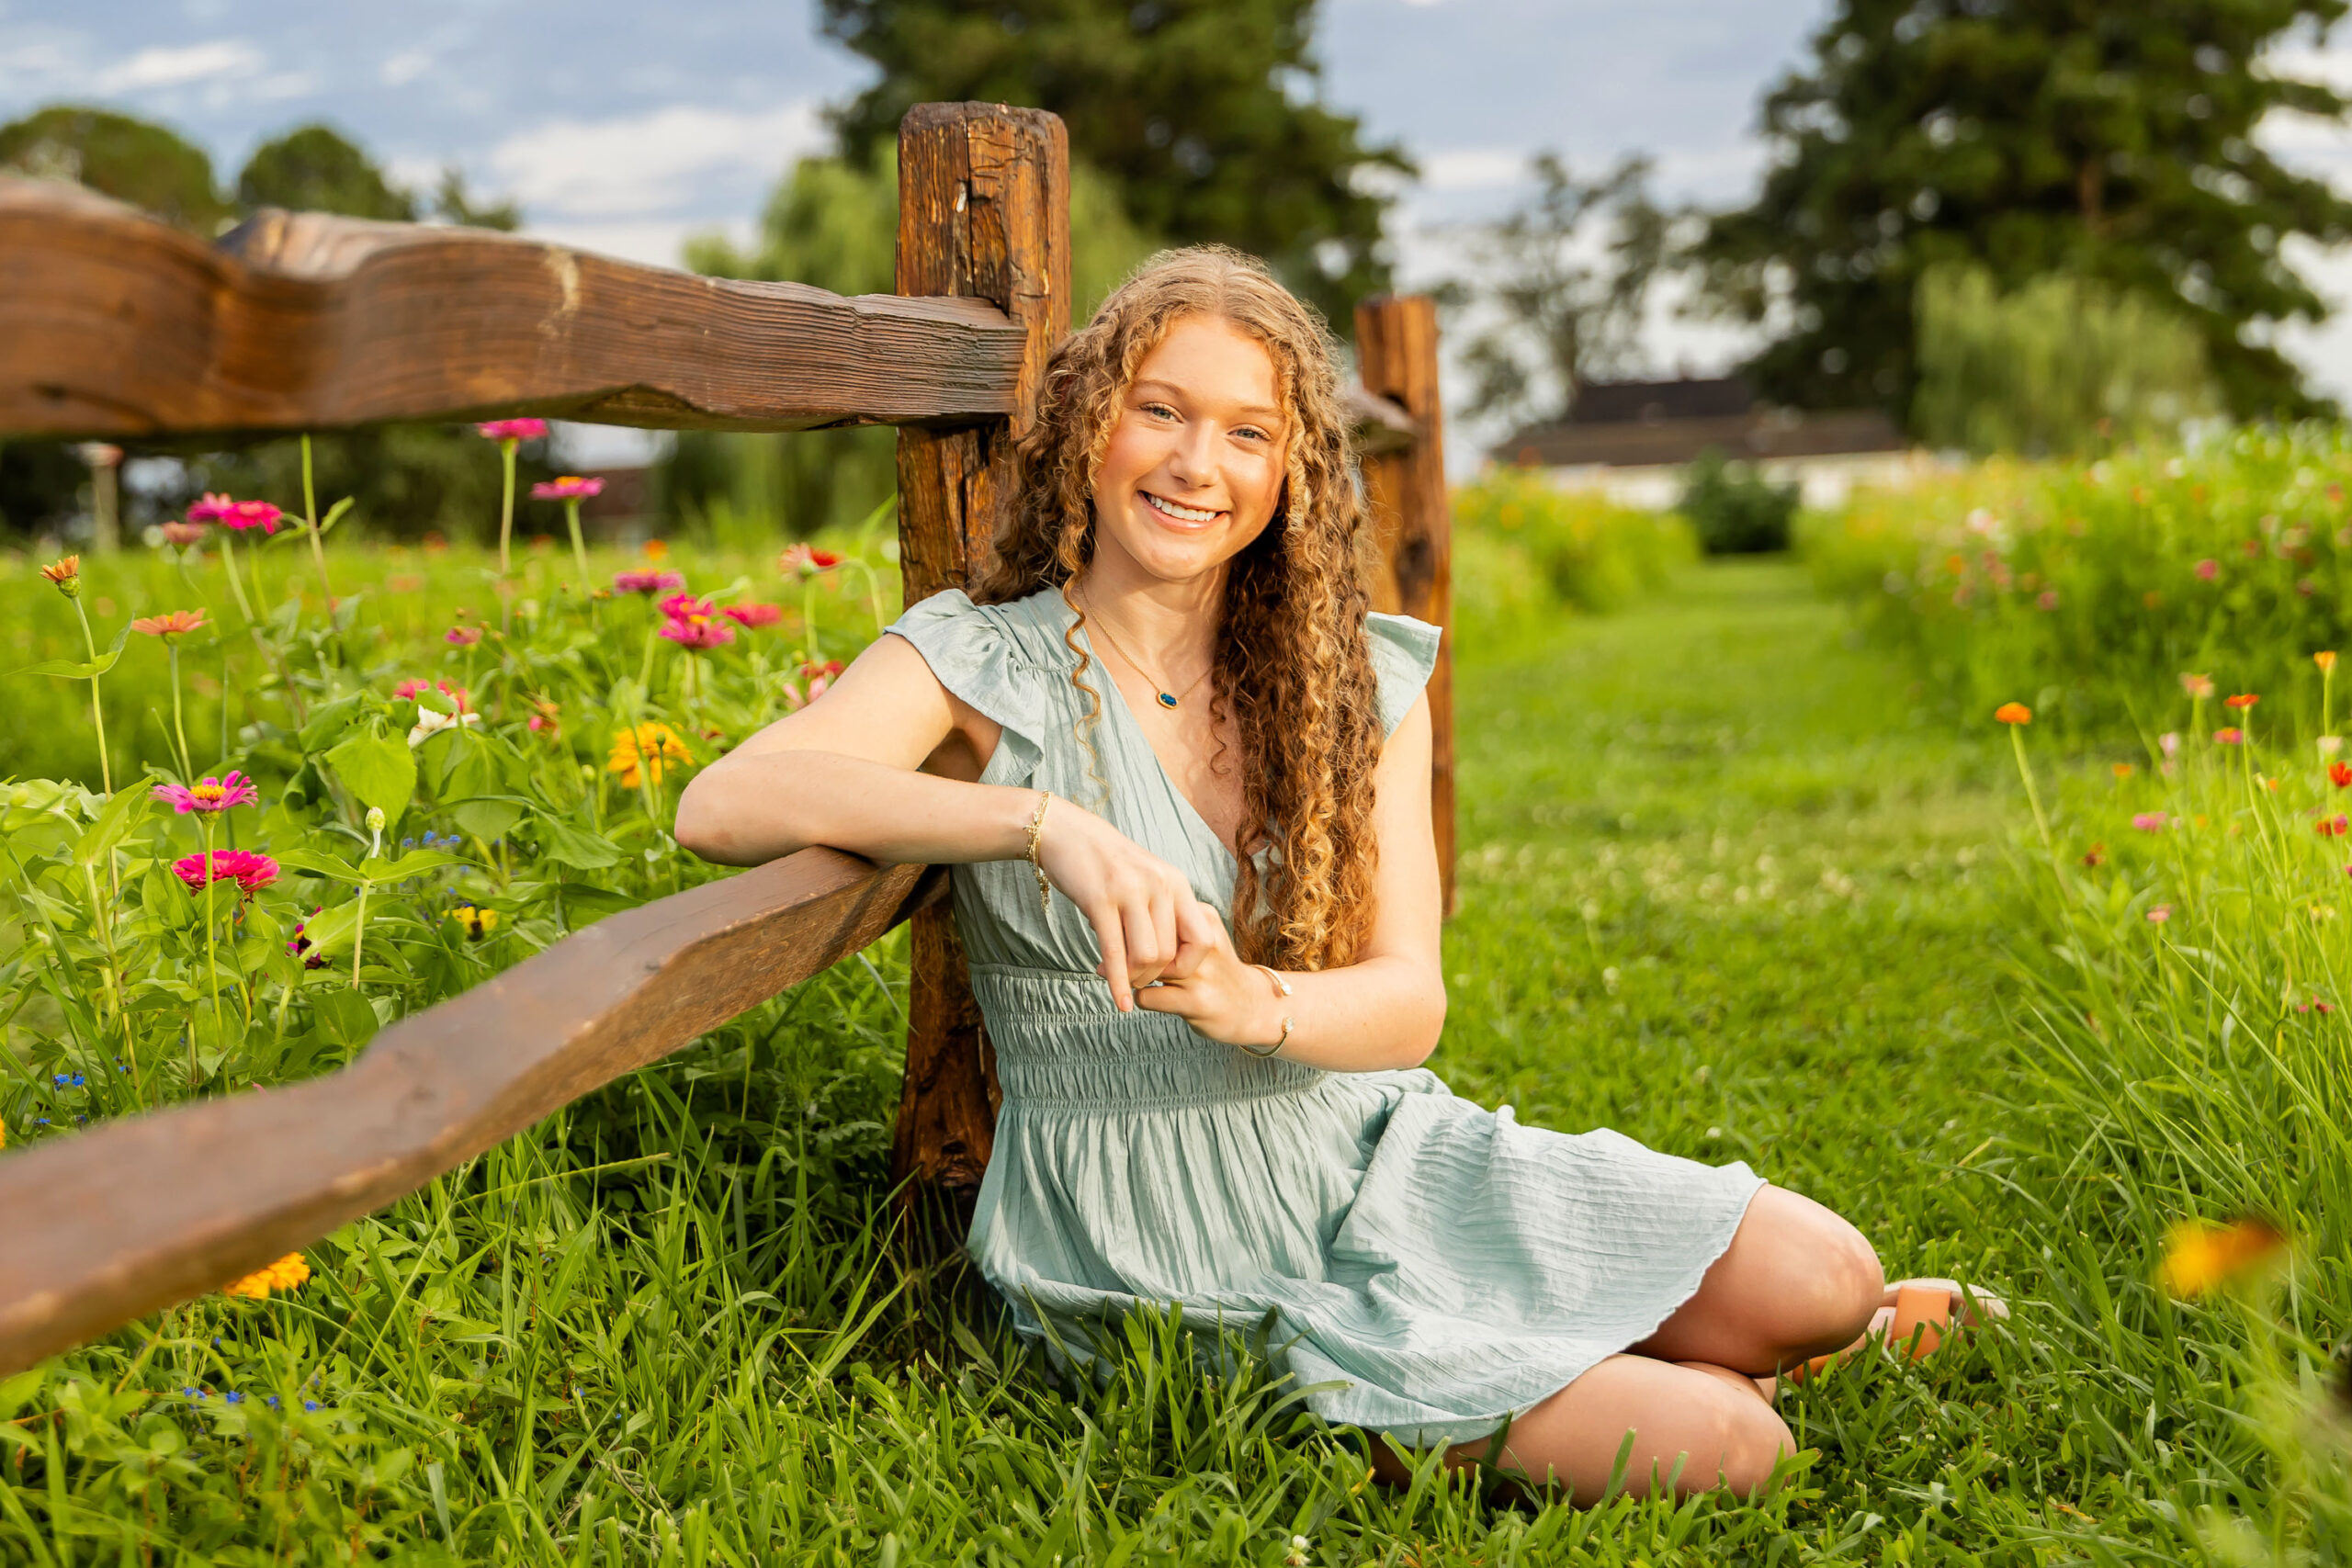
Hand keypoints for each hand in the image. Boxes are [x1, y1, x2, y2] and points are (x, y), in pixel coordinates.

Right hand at [1032, 796, 1223, 1009]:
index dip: (1188, 965)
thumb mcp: (1146, 878)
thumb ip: (1162, 909)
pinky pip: (1114, 952)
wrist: (1067, 833)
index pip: (1202, 938)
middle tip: (1135, 980)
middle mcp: (1160, 886)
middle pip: (1170, 953)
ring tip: (1118, 979)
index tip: (1166, 973)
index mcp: (1176, 882)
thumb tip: (1168, 953)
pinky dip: (1118, 983)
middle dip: (1153, 977)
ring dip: (1134, 978)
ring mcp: (1131, 892)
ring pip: (1146, 956)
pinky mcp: (1100, 900)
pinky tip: (1118, 1002)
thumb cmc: (1105, 862)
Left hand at [1133, 918, 1283, 1047]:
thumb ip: (1162, 927)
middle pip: (1145, 938)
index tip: (1121, 933)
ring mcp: (1202, 972)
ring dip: (1131, 974)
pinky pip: (1146, 996)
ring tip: (1137, 978)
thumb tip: (1105, 923)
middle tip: (1123, 960)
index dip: (1131, 923)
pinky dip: (1141, 998)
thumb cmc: (1213, 968)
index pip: (1151, 910)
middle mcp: (1205, 941)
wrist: (1251, 1006)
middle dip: (1125, 949)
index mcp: (1204, 917)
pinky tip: (1152, 996)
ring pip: (1143, 967)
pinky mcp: (1196, 1002)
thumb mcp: (1196, 935)